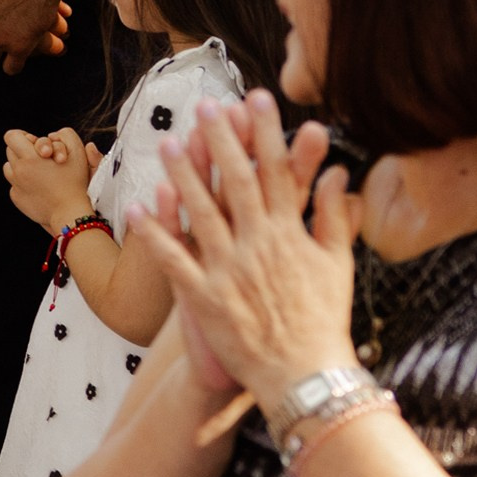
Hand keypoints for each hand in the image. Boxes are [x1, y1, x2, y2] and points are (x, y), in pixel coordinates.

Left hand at [2, 124, 96, 234]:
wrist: (70, 212)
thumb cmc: (75, 181)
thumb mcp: (76, 151)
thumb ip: (64, 135)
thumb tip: (50, 136)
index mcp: (29, 157)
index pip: (11, 136)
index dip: (24, 136)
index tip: (36, 144)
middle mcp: (18, 171)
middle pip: (10, 150)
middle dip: (24, 150)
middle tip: (42, 158)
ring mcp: (15, 185)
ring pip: (10, 167)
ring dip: (22, 166)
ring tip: (40, 171)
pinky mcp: (17, 198)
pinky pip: (15, 184)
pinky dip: (24, 183)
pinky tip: (40, 186)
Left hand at [123, 93, 356, 404]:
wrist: (304, 376)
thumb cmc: (324, 321)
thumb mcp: (338, 265)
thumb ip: (335, 216)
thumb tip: (338, 174)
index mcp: (291, 234)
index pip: (277, 172)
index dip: (265, 134)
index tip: (255, 100)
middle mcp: (259, 245)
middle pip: (237, 183)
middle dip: (222, 141)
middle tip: (206, 106)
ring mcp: (229, 270)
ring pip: (202, 212)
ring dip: (183, 176)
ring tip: (168, 142)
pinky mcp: (204, 297)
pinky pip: (175, 259)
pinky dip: (156, 232)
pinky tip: (138, 206)